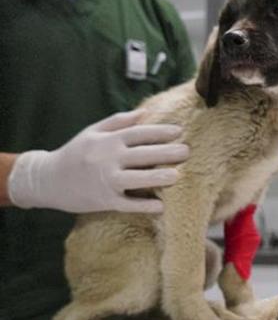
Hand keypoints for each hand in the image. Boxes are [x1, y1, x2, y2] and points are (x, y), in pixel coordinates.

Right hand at [8, 109, 188, 212]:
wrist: (47, 180)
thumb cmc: (75, 153)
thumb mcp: (92, 132)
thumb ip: (118, 122)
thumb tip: (144, 112)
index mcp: (107, 141)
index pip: (139, 134)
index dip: (160, 132)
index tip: (179, 132)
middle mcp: (108, 159)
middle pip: (142, 155)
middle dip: (166, 153)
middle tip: (187, 152)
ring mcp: (106, 181)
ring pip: (136, 179)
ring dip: (157, 178)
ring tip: (177, 176)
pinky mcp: (104, 201)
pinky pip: (127, 204)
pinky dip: (143, 206)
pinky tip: (160, 206)